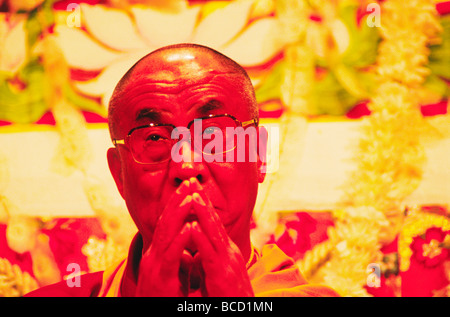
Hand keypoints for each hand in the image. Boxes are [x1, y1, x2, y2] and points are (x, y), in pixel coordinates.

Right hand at [135, 180, 193, 296]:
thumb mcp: (172, 272)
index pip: (169, 222)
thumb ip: (178, 255)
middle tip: (190, 181)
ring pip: (167, 234)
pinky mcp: (161, 277)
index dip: (178, 203)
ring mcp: (155, 265)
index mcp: (159, 252)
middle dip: (178, 200)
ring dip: (179, 213)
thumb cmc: (164, 296)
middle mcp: (154, 254)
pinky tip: (190, 227)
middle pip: (167, 221)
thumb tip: (188, 240)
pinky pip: (171, 256)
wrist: (152, 312)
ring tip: (191, 196)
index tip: (190, 187)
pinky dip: (180, 240)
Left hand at [189, 178, 253, 296]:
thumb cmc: (228, 296)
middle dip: (203, 200)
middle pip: (213, 221)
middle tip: (193, 180)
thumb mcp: (216, 274)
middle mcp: (228, 252)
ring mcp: (227, 262)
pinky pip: (209, 255)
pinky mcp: (221, 276)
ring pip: (213, 233)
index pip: (212, 223)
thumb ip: (207, 260)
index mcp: (224, 251)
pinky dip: (201, 239)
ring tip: (193, 195)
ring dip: (202, 213)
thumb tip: (196, 251)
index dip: (202, 205)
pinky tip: (192, 227)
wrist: (242, 311)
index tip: (192, 188)